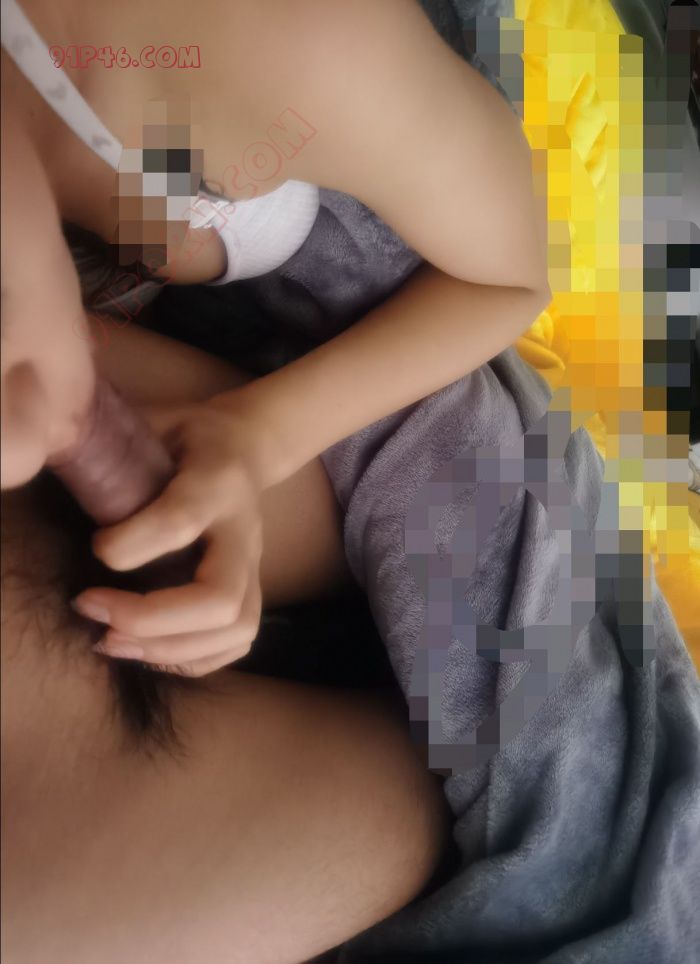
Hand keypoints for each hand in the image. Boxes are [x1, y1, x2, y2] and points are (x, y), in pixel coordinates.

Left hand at [72, 400, 267, 676]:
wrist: (247, 447)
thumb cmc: (187, 437)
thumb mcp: (156, 422)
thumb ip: (115, 444)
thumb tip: (54, 457)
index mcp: (218, 481)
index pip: (181, 521)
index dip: (130, 544)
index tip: (95, 547)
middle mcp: (244, 531)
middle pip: (220, 598)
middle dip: (150, 618)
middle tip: (93, 610)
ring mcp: (255, 566)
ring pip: (235, 628)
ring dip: (167, 648)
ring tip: (111, 641)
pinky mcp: (255, 591)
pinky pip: (236, 642)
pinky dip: (190, 658)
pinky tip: (146, 649)